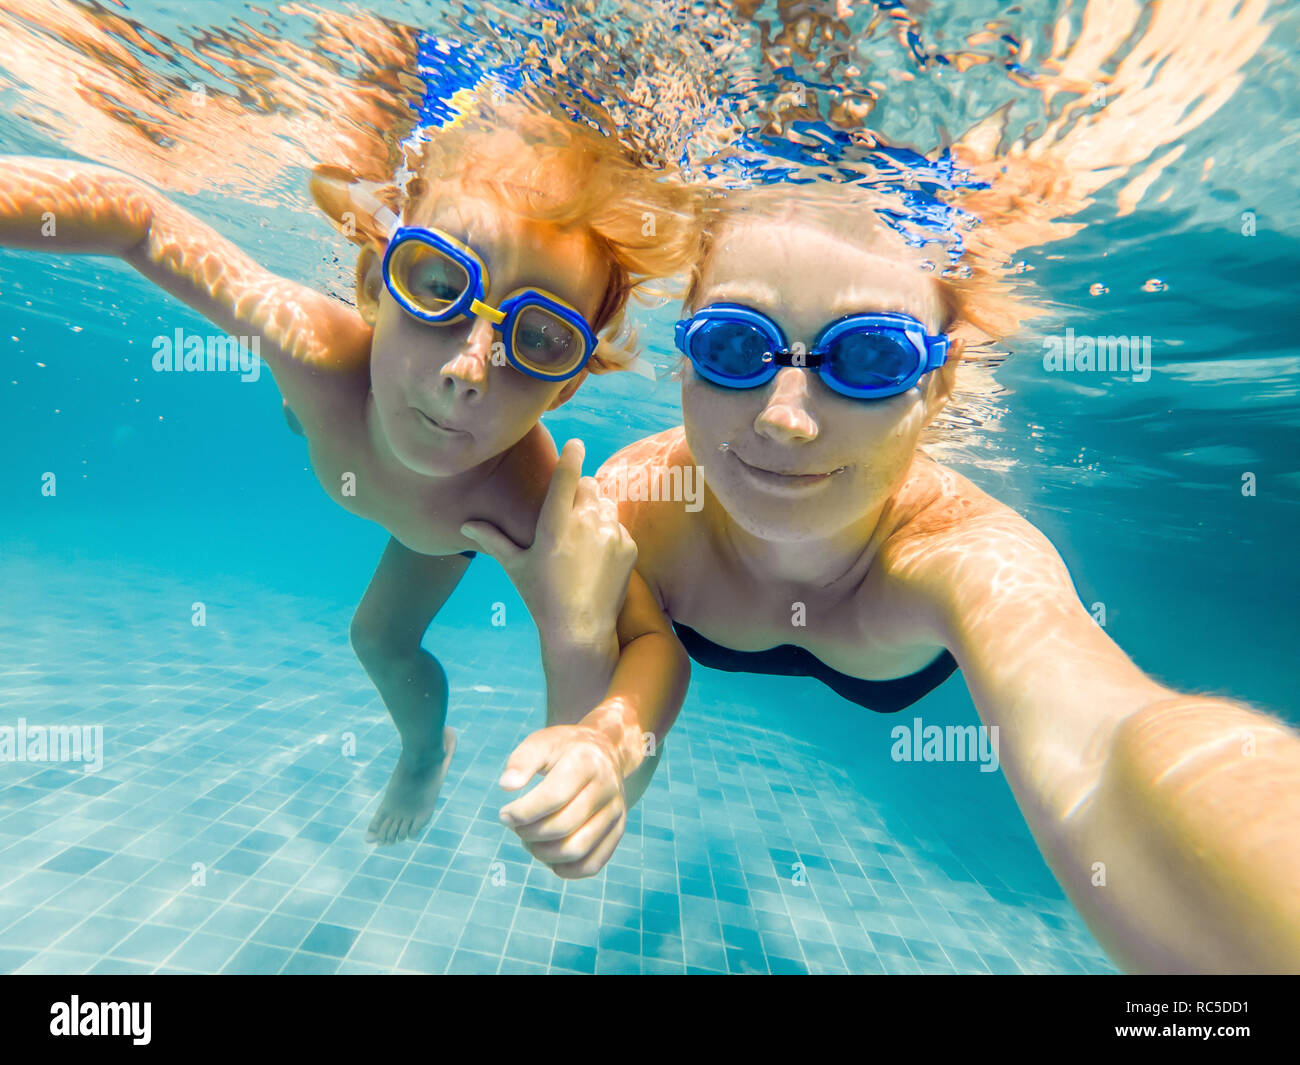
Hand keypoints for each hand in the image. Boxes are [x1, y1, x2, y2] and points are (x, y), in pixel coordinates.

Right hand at [460, 438, 635, 644]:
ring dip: (596, 511)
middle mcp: (585, 524)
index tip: (576, 443)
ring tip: (583, 539)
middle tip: (570, 514)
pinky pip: (619, 527)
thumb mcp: (515, 567)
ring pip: (606, 504)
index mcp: (555, 525)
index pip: (566, 477)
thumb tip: (465, 525)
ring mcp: (611, 534)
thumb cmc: (542, 598)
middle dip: (580, 492)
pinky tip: (597, 558)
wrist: (580, 629)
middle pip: (589, 486)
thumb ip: (493, 540)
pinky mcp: (628, 547)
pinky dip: (610, 534)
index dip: (571, 456)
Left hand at [499, 725, 627, 877]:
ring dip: (544, 854)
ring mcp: (615, 811)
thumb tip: (507, 785)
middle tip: (516, 827)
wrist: (605, 750)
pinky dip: (565, 869)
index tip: (505, 814)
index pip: (553, 797)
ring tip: (530, 841)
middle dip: (529, 833)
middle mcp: (607, 788)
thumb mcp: (542, 742)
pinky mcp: (616, 830)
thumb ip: (522, 761)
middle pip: (563, 826)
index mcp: (587, 762)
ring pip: (577, 850)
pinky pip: (592, 865)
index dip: (523, 812)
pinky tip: (548, 856)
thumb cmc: (565, 749)